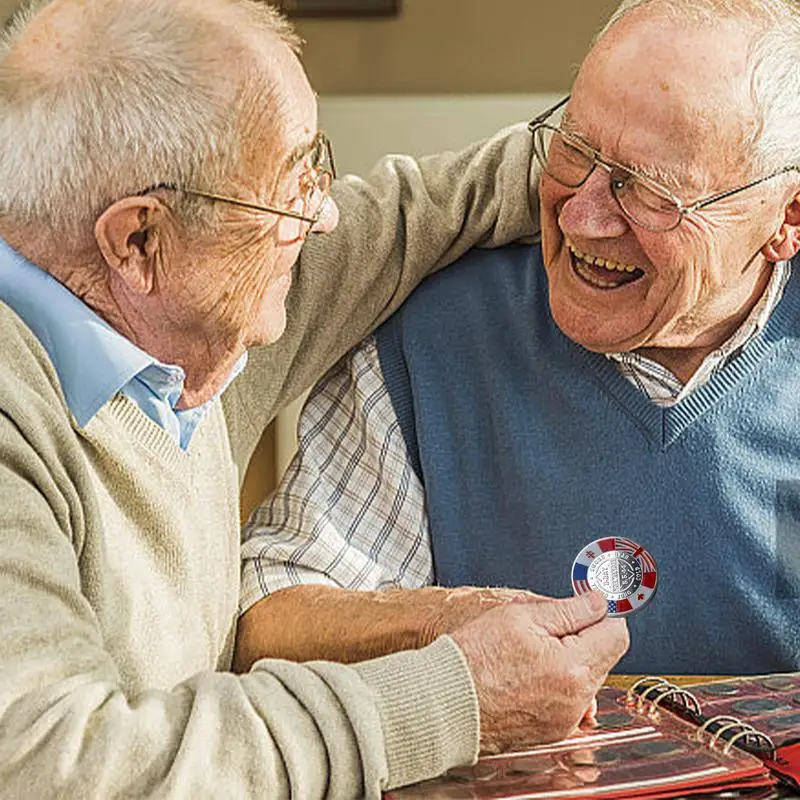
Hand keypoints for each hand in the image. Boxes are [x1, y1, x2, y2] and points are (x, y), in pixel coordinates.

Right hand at [450, 591, 627, 753]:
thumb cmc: (474, 658)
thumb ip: (570, 609)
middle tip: (544, 629)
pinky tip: (527, 675)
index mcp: (573, 667)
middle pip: (604, 657)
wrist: (445, 702)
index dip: (601, 614)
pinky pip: (569, 700)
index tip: (588, 607)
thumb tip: (600, 601)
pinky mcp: (552, 732)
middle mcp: (576, 700)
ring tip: (530, 653)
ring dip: (570, 661)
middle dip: (583, 638)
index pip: (617, 634)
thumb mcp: (521, 616)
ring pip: (586, 678)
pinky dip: (557, 684)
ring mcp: (565, 720)